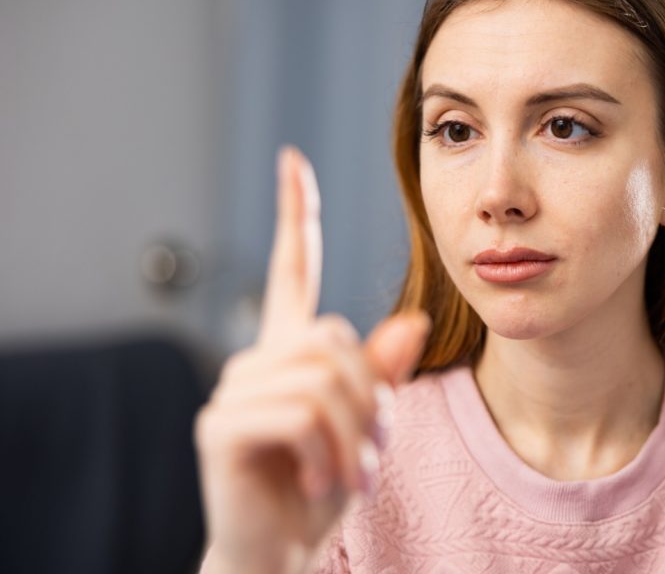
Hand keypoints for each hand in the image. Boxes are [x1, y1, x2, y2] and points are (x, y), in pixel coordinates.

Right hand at [194, 146, 430, 573]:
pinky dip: (330, 455)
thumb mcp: (366, 428)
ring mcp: (233, 390)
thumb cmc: (322, 489)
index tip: (293, 160)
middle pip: (336, 337)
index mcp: (289, 352)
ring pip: (326, 375)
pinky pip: (303, 414)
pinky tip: (320, 485)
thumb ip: (383, 374)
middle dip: (371, 401)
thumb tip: (412, 322)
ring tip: (351, 477)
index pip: (290, 268)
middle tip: (370, 457)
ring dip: (357, 435)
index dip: (294, 214)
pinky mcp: (221, 425)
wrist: (280, 553)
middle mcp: (255, 360)